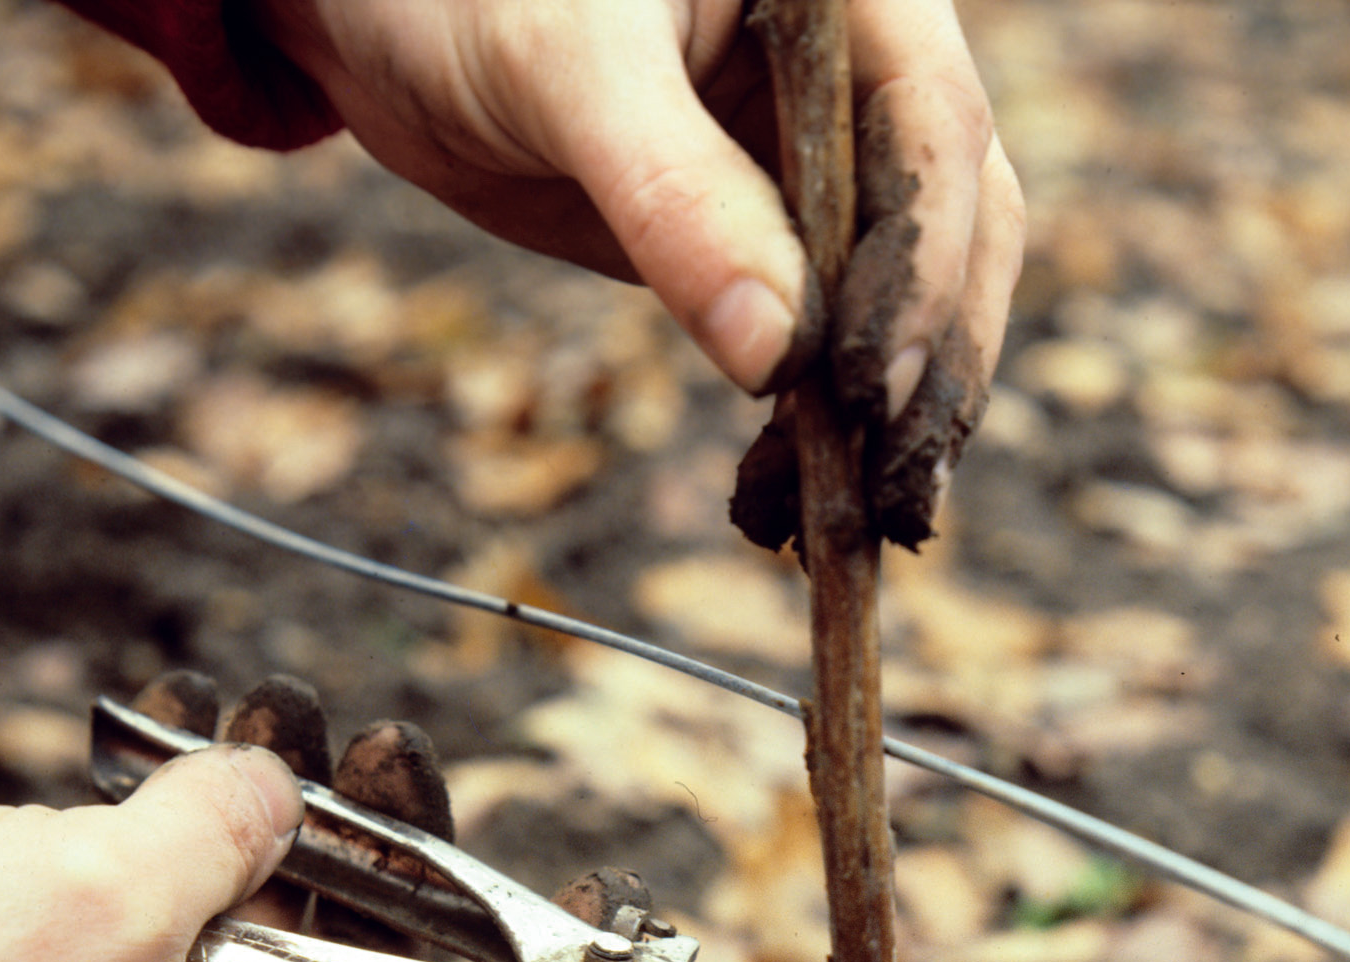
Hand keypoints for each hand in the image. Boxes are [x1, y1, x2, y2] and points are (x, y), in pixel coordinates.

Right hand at [0, 749, 495, 961]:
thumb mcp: (99, 901)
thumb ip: (217, 837)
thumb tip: (274, 791)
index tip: (578, 897)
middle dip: (374, 843)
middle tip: (378, 750)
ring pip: (248, 922)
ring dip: (264, 811)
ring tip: (265, 712)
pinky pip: (153, 916)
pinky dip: (167, 828)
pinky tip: (168, 738)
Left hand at [255, 0, 1023, 425]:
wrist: (387, 13)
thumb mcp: (564, 67)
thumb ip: (675, 195)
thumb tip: (782, 358)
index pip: (936, 131)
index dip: (922, 267)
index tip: (871, 389)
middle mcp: (869, 68)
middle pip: (962, 226)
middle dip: (932, 366)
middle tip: (890, 494)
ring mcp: (834, 160)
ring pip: (917, 297)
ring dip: (892, 418)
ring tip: (847, 523)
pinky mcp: (785, 239)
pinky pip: (836, 338)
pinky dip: (825, 423)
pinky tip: (793, 498)